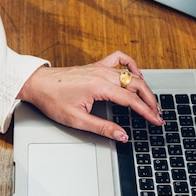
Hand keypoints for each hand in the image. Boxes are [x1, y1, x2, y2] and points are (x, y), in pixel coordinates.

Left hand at [18, 50, 163, 141]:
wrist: (37, 84)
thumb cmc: (52, 100)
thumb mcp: (77, 120)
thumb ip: (103, 128)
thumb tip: (122, 135)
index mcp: (100, 87)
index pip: (131, 100)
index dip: (147, 112)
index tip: (156, 121)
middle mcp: (102, 74)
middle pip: (136, 85)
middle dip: (150, 101)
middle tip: (158, 115)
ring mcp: (100, 67)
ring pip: (131, 74)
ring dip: (144, 87)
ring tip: (151, 101)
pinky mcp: (96, 66)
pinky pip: (119, 59)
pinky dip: (131, 65)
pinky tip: (136, 74)